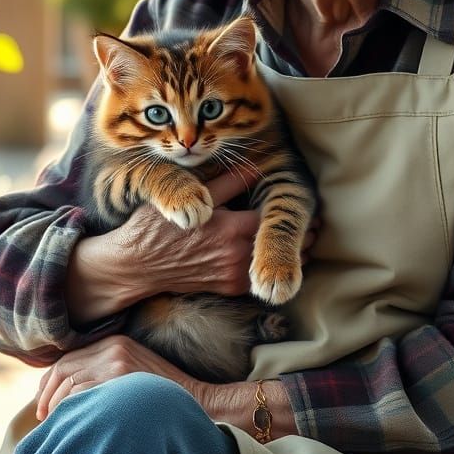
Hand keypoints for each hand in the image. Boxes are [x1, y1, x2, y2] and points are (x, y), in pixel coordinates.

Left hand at [35, 335, 298, 441]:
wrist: (199, 403)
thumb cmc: (164, 399)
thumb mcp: (133, 375)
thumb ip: (104, 375)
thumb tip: (66, 395)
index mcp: (114, 343)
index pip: (66, 360)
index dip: (49, 384)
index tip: (44, 406)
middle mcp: (112, 347)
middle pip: (63, 370)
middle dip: (47, 396)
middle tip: (44, 419)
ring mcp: (116, 359)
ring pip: (68, 384)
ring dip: (57, 408)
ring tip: (59, 427)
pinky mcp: (120, 375)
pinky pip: (81, 394)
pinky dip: (71, 412)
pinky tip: (73, 427)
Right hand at [65, 169, 319, 321]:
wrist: (137, 265)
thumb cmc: (160, 226)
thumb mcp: (194, 196)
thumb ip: (228, 182)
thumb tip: (257, 165)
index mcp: (233, 229)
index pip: (277, 222)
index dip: (297, 217)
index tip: (314, 211)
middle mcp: (237, 256)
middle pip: (282, 247)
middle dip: (303, 238)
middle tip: (316, 226)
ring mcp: (233, 276)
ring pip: (273, 264)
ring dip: (289, 255)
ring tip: (305, 242)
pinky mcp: (227, 288)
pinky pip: (257, 277)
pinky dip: (269, 267)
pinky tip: (273, 256)